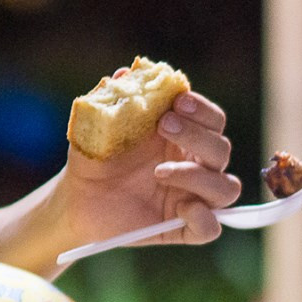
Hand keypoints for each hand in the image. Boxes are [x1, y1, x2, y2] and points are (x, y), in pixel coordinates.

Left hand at [54, 88, 241, 253]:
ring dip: (198, 176)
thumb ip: (114, 101)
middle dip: (197, 135)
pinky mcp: (183, 227)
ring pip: (226, 188)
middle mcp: (195, 166)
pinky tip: (180, 208)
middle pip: (221, 149)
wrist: (75, 196)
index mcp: (184, 139)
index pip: (213, 120)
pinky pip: (211, 227)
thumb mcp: (99, 127)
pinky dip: (203, 218)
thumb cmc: (95, 158)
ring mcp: (192, 197)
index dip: (202, 110)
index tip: (177, 100)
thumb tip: (124, 73)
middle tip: (165, 125)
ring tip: (158, 172)